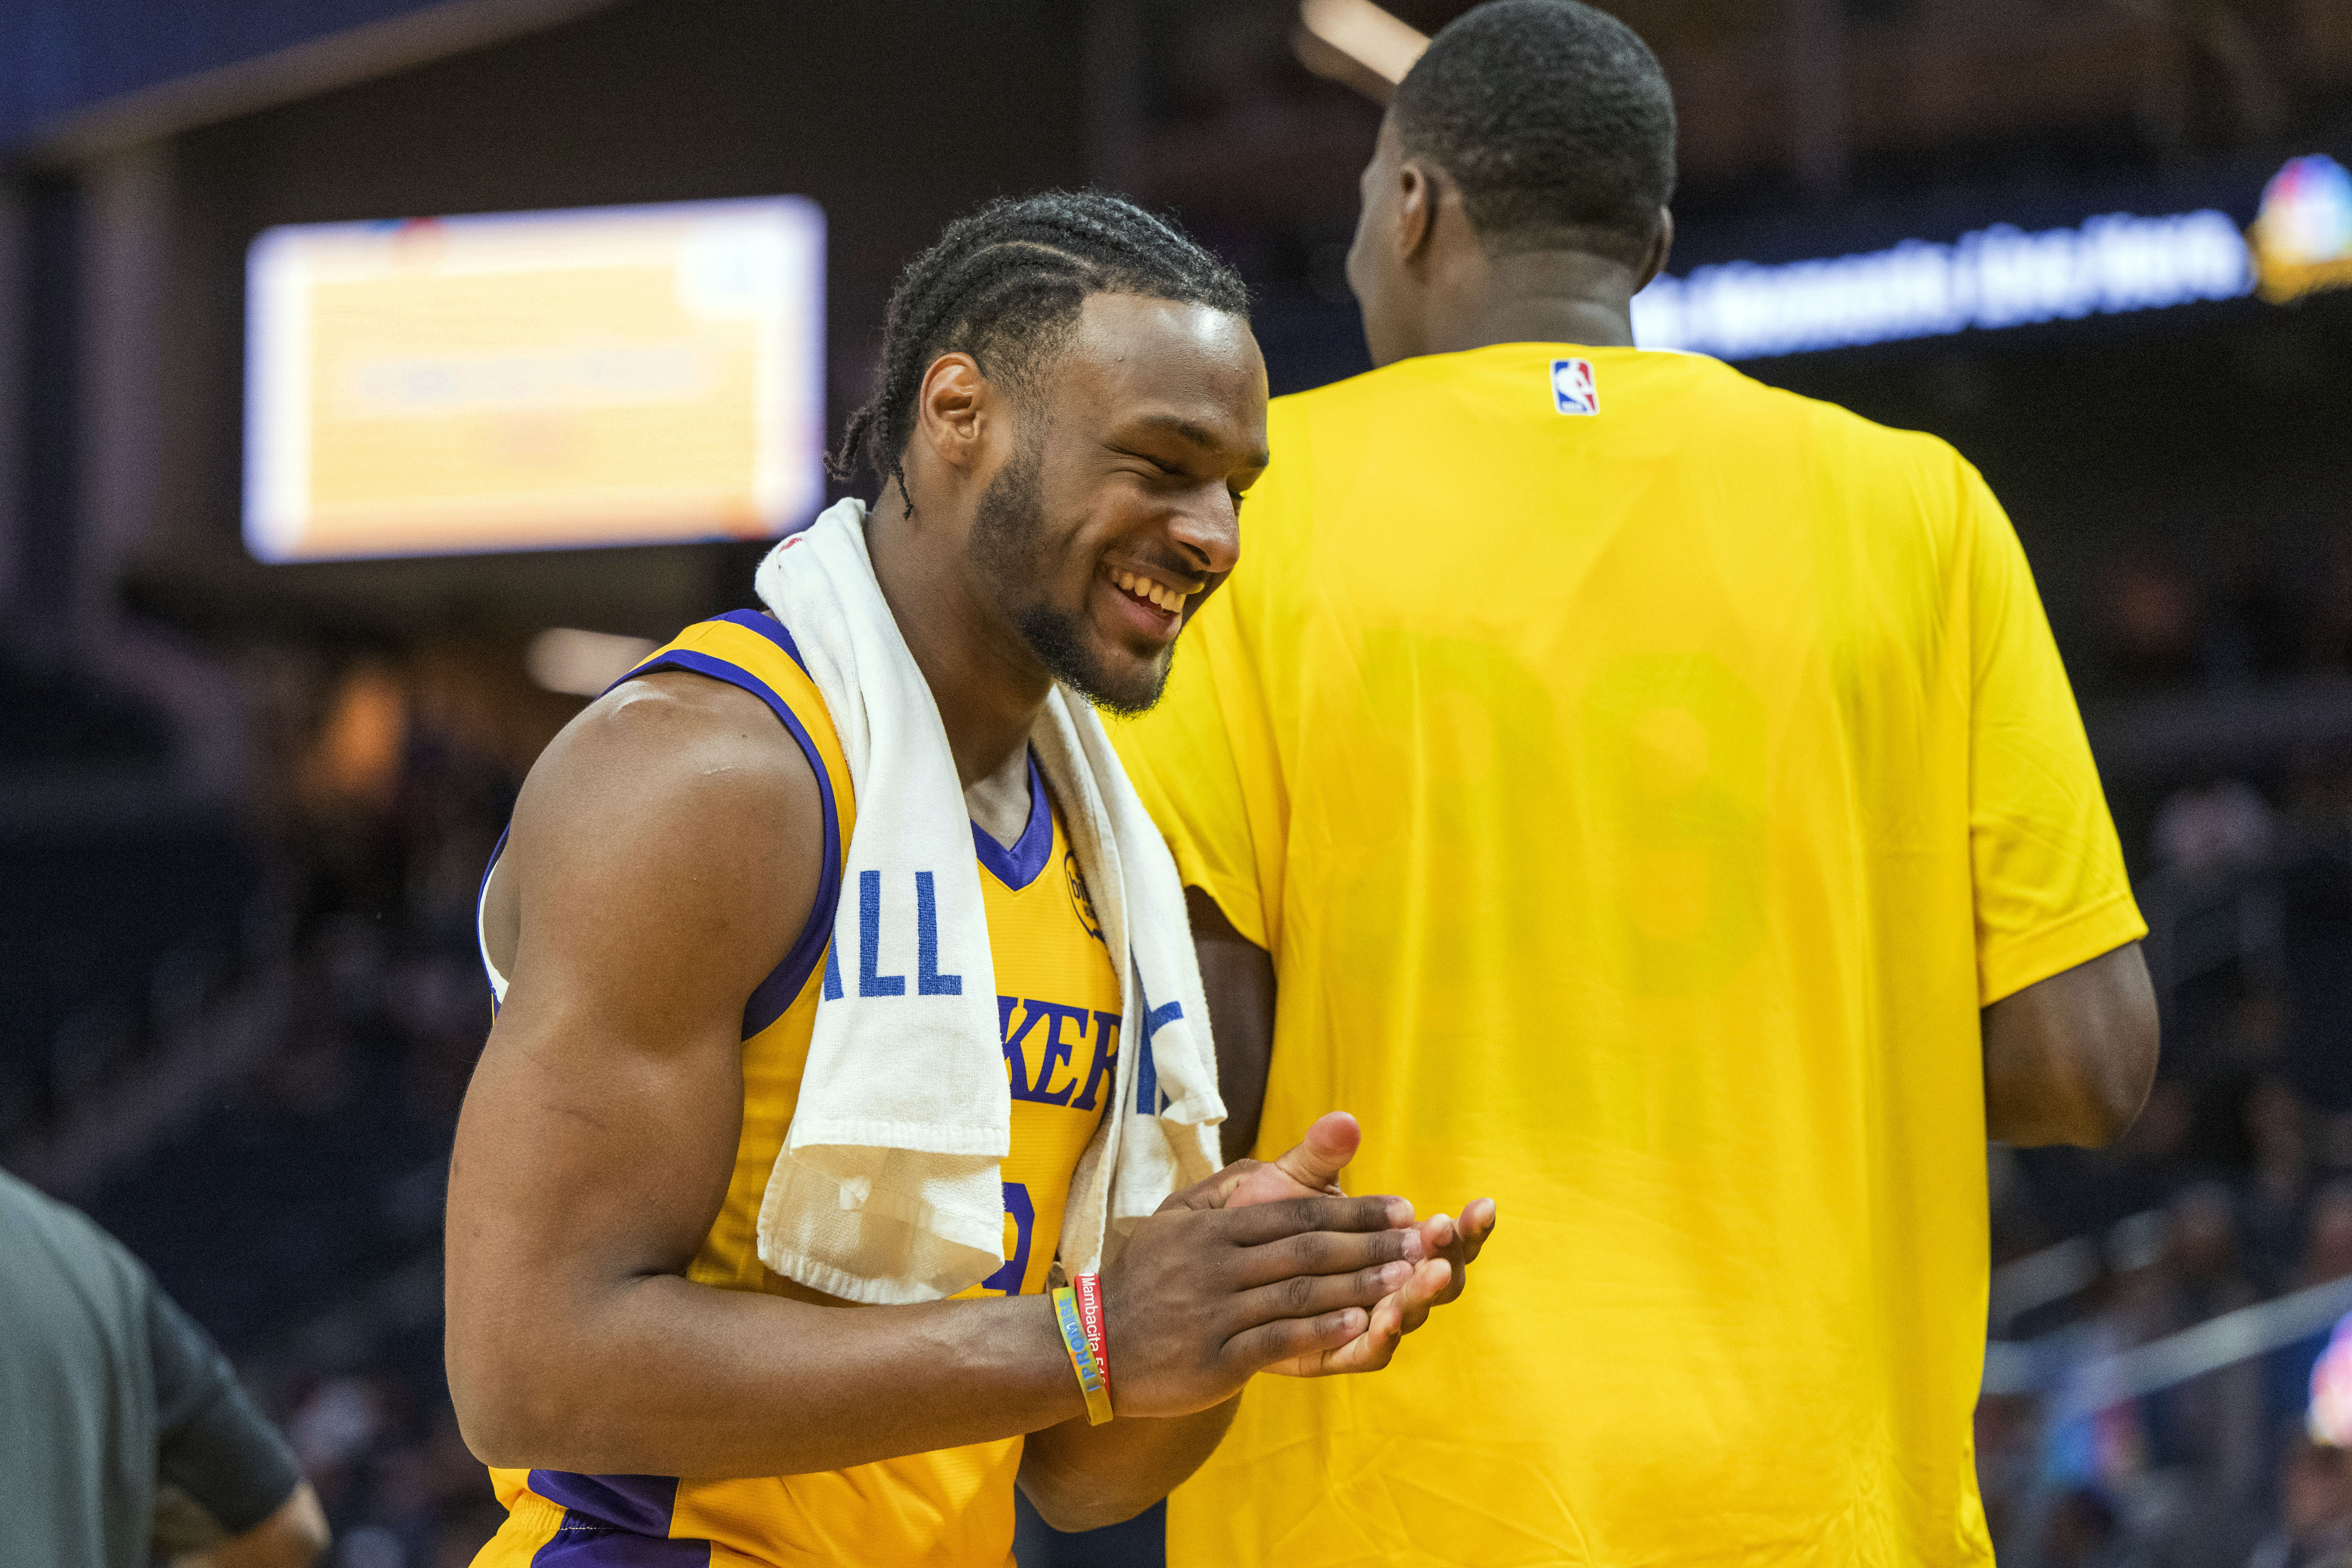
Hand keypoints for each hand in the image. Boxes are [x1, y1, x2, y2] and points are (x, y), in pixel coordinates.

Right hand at [1099, 1193, 1424, 1417]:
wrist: (1093, 1346)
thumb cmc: (1148, 1277)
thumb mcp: (1178, 1218)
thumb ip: (1229, 1188)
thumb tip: (1268, 1158)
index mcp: (1211, 1228)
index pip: (1295, 1213)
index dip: (1353, 1210)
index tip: (1402, 1209)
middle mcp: (1214, 1266)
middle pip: (1306, 1250)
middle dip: (1370, 1244)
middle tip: (1422, 1241)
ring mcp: (1214, 1314)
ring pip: (1298, 1294)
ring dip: (1358, 1286)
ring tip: (1407, 1280)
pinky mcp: (1214, 1360)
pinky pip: (1277, 1341)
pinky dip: (1321, 1333)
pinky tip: (1361, 1326)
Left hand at [1196, 1111, 1496, 1375]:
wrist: (1213, 1269)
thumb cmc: (1263, 1217)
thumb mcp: (1291, 1180)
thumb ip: (1320, 1155)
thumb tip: (1344, 1120)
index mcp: (1395, 1244)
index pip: (1447, 1240)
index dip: (1470, 1228)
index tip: (1482, 1204)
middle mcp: (1391, 1285)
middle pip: (1441, 1282)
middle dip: (1448, 1258)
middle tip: (1443, 1233)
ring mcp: (1367, 1321)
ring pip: (1410, 1316)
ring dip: (1420, 1295)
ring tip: (1424, 1273)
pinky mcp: (1334, 1352)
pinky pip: (1367, 1352)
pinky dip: (1380, 1336)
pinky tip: (1384, 1317)